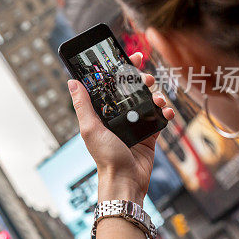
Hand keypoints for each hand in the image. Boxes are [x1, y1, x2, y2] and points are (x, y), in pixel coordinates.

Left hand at [67, 52, 174, 202]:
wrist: (125, 180)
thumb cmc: (105, 157)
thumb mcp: (90, 128)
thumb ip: (82, 105)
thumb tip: (72, 81)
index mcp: (102, 113)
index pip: (111, 86)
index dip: (120, 71)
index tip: (131, 57)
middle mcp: (118, 116)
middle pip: (132, 90)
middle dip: (141, 80)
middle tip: (146, 78)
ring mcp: (135, 124)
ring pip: (148, 101)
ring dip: (156, 96)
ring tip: (158, 99)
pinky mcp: (149, 135)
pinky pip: (159, 118)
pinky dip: (165, 113)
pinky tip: (166, 112)